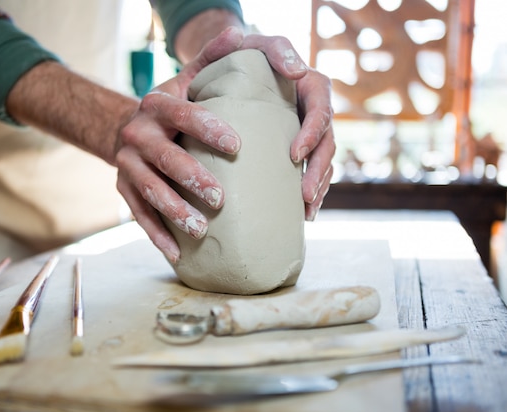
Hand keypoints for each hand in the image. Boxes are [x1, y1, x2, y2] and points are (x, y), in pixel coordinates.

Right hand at [115, 27, 245, 262]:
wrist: (130, 128)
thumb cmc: (175, 108)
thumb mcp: (190, 77)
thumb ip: (215, 56)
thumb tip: (245, 34)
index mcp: (157, 105)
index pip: (181, 113)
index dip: (207, 127)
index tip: (236, 144)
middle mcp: (137, 134)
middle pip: (164, 158)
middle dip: (192, 178)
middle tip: (221, 198)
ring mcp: (126, 165)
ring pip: (149, 191)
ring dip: (174, 211)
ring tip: (200, 228)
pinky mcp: (123, 190)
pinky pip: (139, 215)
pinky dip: (157, 235)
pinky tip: (177, 253)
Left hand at [240, 34, 335, 220]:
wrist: (238, 67)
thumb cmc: (250, 54)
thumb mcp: (263, 44)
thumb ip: (279, 50)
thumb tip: (298, 70)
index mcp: (314, 88)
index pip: (320, 113)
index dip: (311, 136)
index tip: (294, 155)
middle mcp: (316, 111)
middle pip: (327, 145)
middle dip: (319, 172)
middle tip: (305, 196)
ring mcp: (309, 131)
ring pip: (323, 163)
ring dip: (319, 188)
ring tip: (307, 211)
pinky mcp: (299, 147)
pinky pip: (312, 171)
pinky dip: (311, 192)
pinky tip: (303, 213)